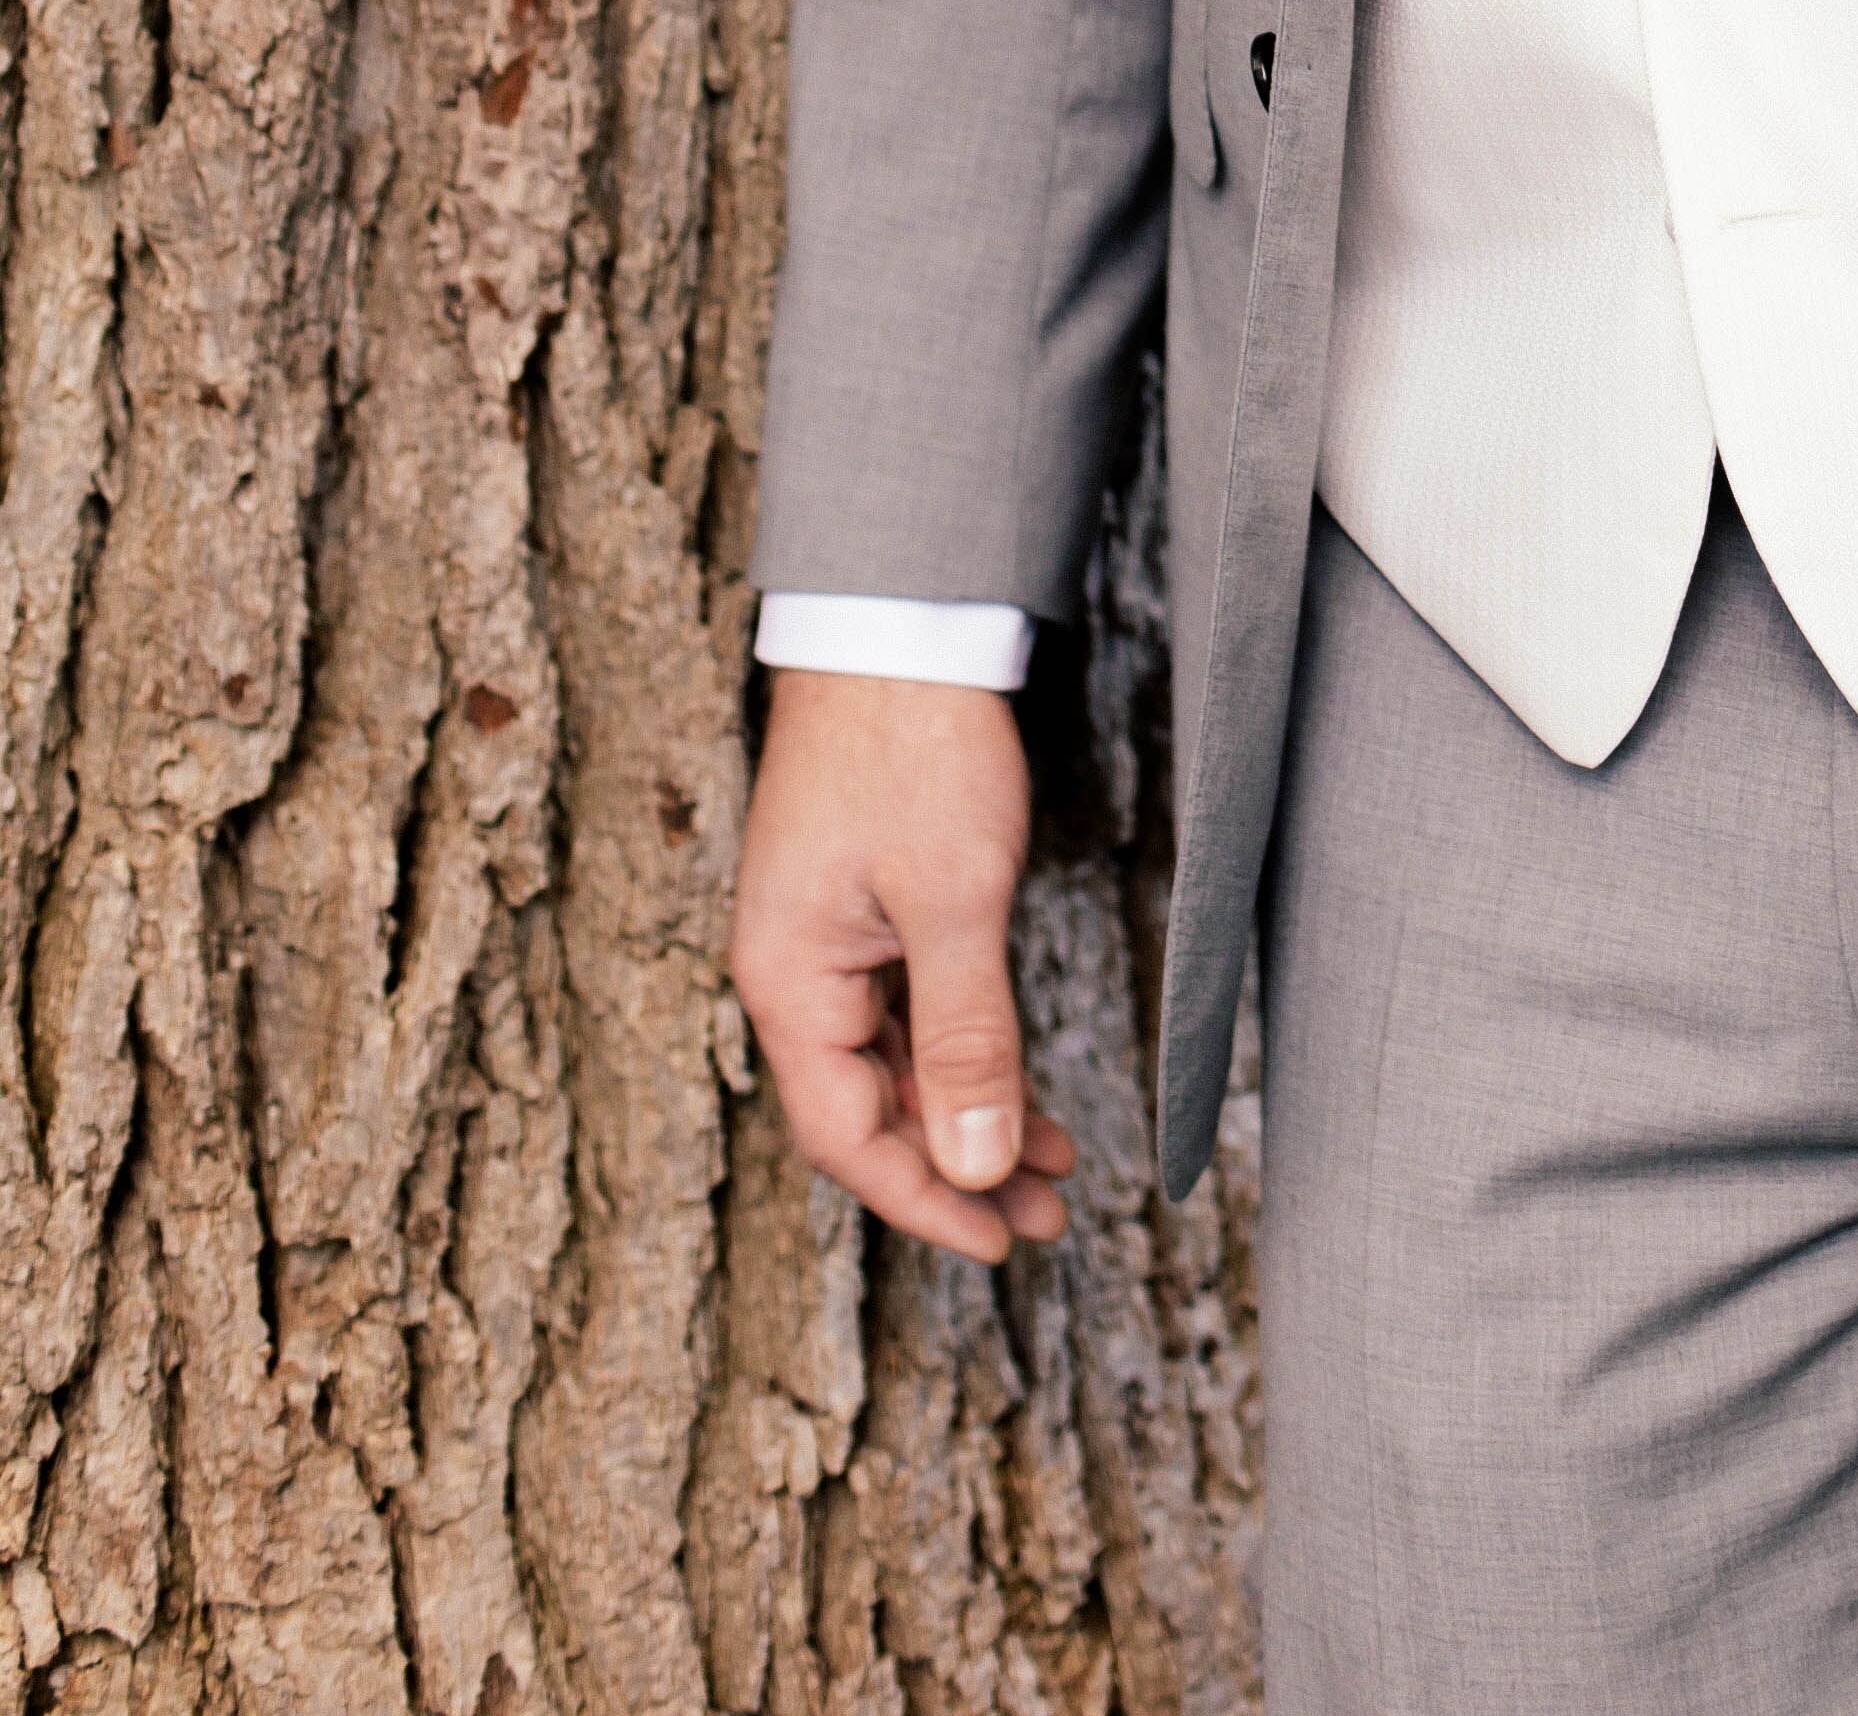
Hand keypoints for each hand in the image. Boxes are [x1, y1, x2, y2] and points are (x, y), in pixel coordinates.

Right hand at [731, 670, 1074, 1260]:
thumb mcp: (954, 901)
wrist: (899, 624)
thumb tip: (976, 1166)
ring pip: (895, 1064)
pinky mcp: (863, 904)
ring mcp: (826, 938)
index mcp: (789, 982)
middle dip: (961, 1168)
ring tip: (1058, 1164)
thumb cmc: (915, 748)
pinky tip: (1018, 1080)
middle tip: (1050, 1217)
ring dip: (970, 1116)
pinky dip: (962, 1053)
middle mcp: (795, 971)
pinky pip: (905, 1011)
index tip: (1002, 1243)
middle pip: (869, 1110)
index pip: (848, 1137)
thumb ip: (964, 1041)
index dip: (926, 1201)